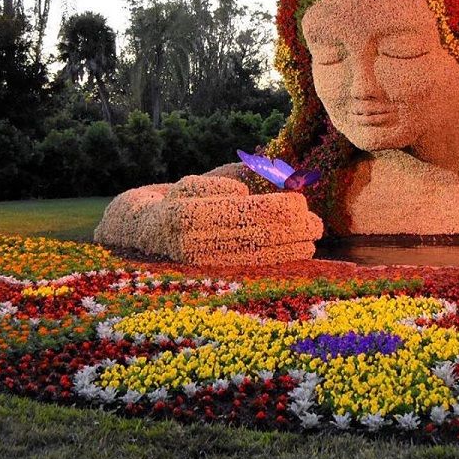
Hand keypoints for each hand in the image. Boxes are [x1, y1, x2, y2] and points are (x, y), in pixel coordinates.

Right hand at [95, 174, 323, 265]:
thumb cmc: (178, 199)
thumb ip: (227, 179)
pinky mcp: (209, 278)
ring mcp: (199, 266)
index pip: (239, 212)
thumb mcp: (197, 182)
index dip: (273, 209)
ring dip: (288, 249)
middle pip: (250, 236)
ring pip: (252, 257)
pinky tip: (298, 253)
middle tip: (316, 224)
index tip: (300, 203)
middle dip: (288, 230)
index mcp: (185, 213)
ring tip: (313, 238)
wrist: (142, 234)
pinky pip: (248, 270)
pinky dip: (276, 261)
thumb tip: (256, 185)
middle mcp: (189, 244)